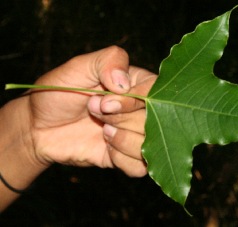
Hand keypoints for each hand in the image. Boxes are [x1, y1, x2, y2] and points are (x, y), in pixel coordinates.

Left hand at [29, 46, 155, 176]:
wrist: (40, 127)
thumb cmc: (59, 92)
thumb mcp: (79, 66)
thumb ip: (108, 61)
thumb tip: (126, 84)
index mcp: (135, 84)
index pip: (156, 93)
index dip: (134, 101)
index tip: (105, 103)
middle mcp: (140, 110)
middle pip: (154, 120)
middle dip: (121, 119)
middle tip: (94, 111)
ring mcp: (135, 134)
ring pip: (149, 144)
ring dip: (122, 139)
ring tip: (102, 130)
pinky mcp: (127, 156)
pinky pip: (140, 167)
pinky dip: (121, 159)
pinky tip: (105, 147)